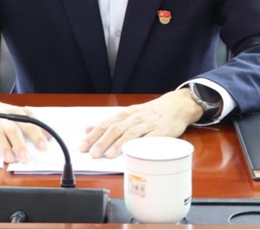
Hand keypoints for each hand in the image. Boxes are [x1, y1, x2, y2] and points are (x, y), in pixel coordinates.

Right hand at [0, 90, 49, 162]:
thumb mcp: (15, 114)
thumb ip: (31, 125)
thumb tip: (49, 136)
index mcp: (14, 112)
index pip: (28, 123)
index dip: (37, 135)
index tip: (44, 147)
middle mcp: (2, 116)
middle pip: (13, 129)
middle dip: (20, 144)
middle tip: (26, 158)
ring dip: (4, 146)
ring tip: (10, 159)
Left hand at [79, 88, 203, 158]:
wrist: (176, 105)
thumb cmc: (150, 112)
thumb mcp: (128, 113)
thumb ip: (109, 122)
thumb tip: (87, 129)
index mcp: (126, 115)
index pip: (106, 124)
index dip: (94, 135)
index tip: (82, 146)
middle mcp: (135, 118)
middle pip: (116, 128)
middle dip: (103, 141)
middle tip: (92, 153)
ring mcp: (148, 124)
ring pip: (131, 133)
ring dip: (119, 144)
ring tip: (108, 154)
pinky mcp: (161, 132)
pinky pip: (150, 139)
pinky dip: (141, 145)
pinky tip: (134, 152)